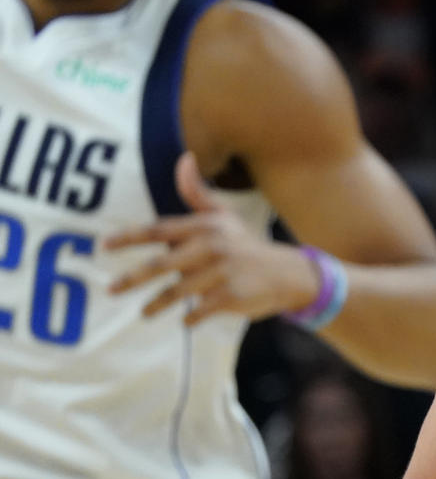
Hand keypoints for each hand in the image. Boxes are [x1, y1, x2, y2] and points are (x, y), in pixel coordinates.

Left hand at [105, 151, 317, 325]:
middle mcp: (211, 247)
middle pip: (161, 265)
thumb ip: (197, 193)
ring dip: (157, 305)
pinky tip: (185, 320)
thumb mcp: (224, 218)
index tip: (104, 246)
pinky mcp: (232, 296)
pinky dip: (191, 317)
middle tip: (111, 289)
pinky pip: (200, 309)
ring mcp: (222, 273)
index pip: (159, 230)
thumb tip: (184, 158)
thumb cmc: (247, 246)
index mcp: (205, 227)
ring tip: (144, 313)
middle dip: (132, 278)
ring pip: (178, 291)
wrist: (288, 274)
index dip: (129, 237)